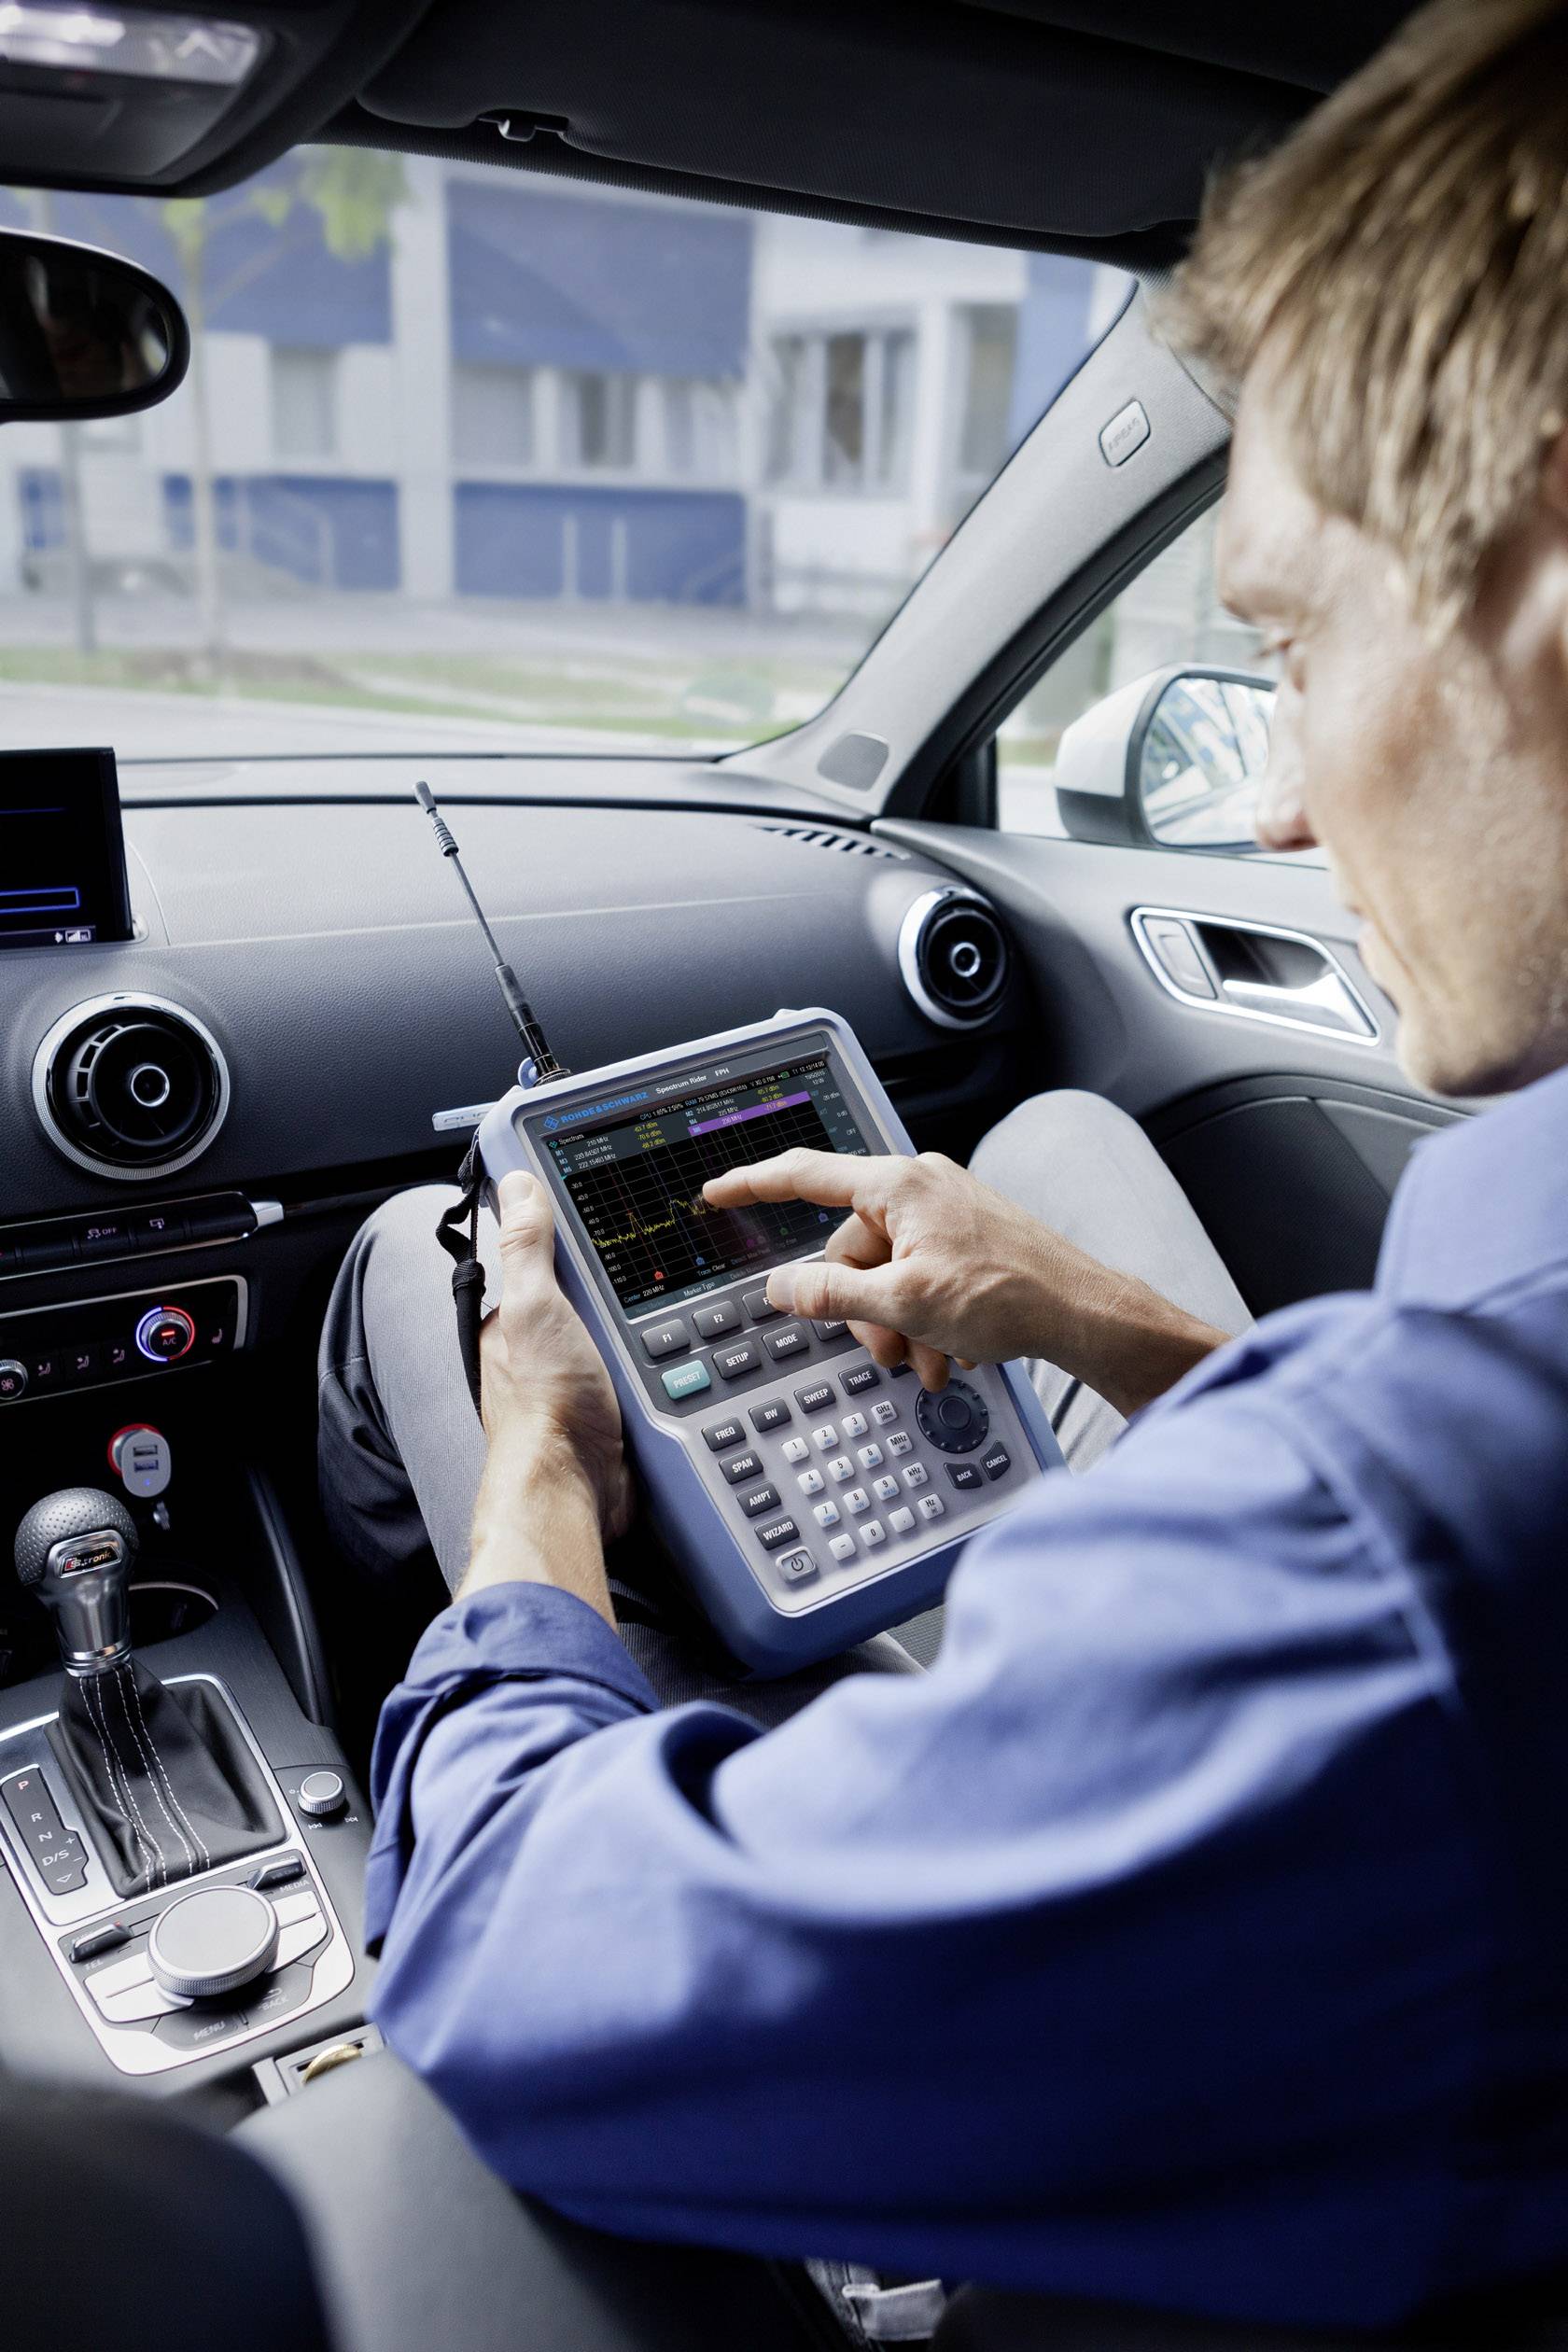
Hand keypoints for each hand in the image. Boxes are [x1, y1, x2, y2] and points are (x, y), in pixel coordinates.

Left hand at [479, 1171, 632, 1543]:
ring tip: (668, 1323)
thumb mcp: (535, 1306)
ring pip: (622, 1333)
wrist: (576, 1488)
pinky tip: (675, 1361)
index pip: (549, 1260)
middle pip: (593, 1296)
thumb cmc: (546, 1405)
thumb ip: (526, 1245)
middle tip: (651, 1280)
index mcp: (515, 1319)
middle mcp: (540, 1350)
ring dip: (646, 1331)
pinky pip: (643, 1371)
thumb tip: (516, 1183)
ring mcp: (577, 1380)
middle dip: (621, 1290)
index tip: (610, 1223)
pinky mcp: (611, 1409)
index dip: (578, 1240)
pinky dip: (659, 1366)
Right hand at [702, 1149, 1225, 1415]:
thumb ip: (831, 1293)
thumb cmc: (1009, 1294)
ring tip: (931, 1359)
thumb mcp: (902, 1302)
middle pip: (850, 1250)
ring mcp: (946, 1213)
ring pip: (887, 1275)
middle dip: (862, 1310)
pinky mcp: (967, 1240)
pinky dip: (926, 1320)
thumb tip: (781, 1286)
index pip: (804, 1175)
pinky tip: (951, 1350)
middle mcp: (919, 1187)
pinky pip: (921, 1280)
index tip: (716, 1192)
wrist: (1083, 1312)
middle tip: (888, 1349)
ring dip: (898, 1325)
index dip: (752, 1185)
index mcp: (897, 1185)